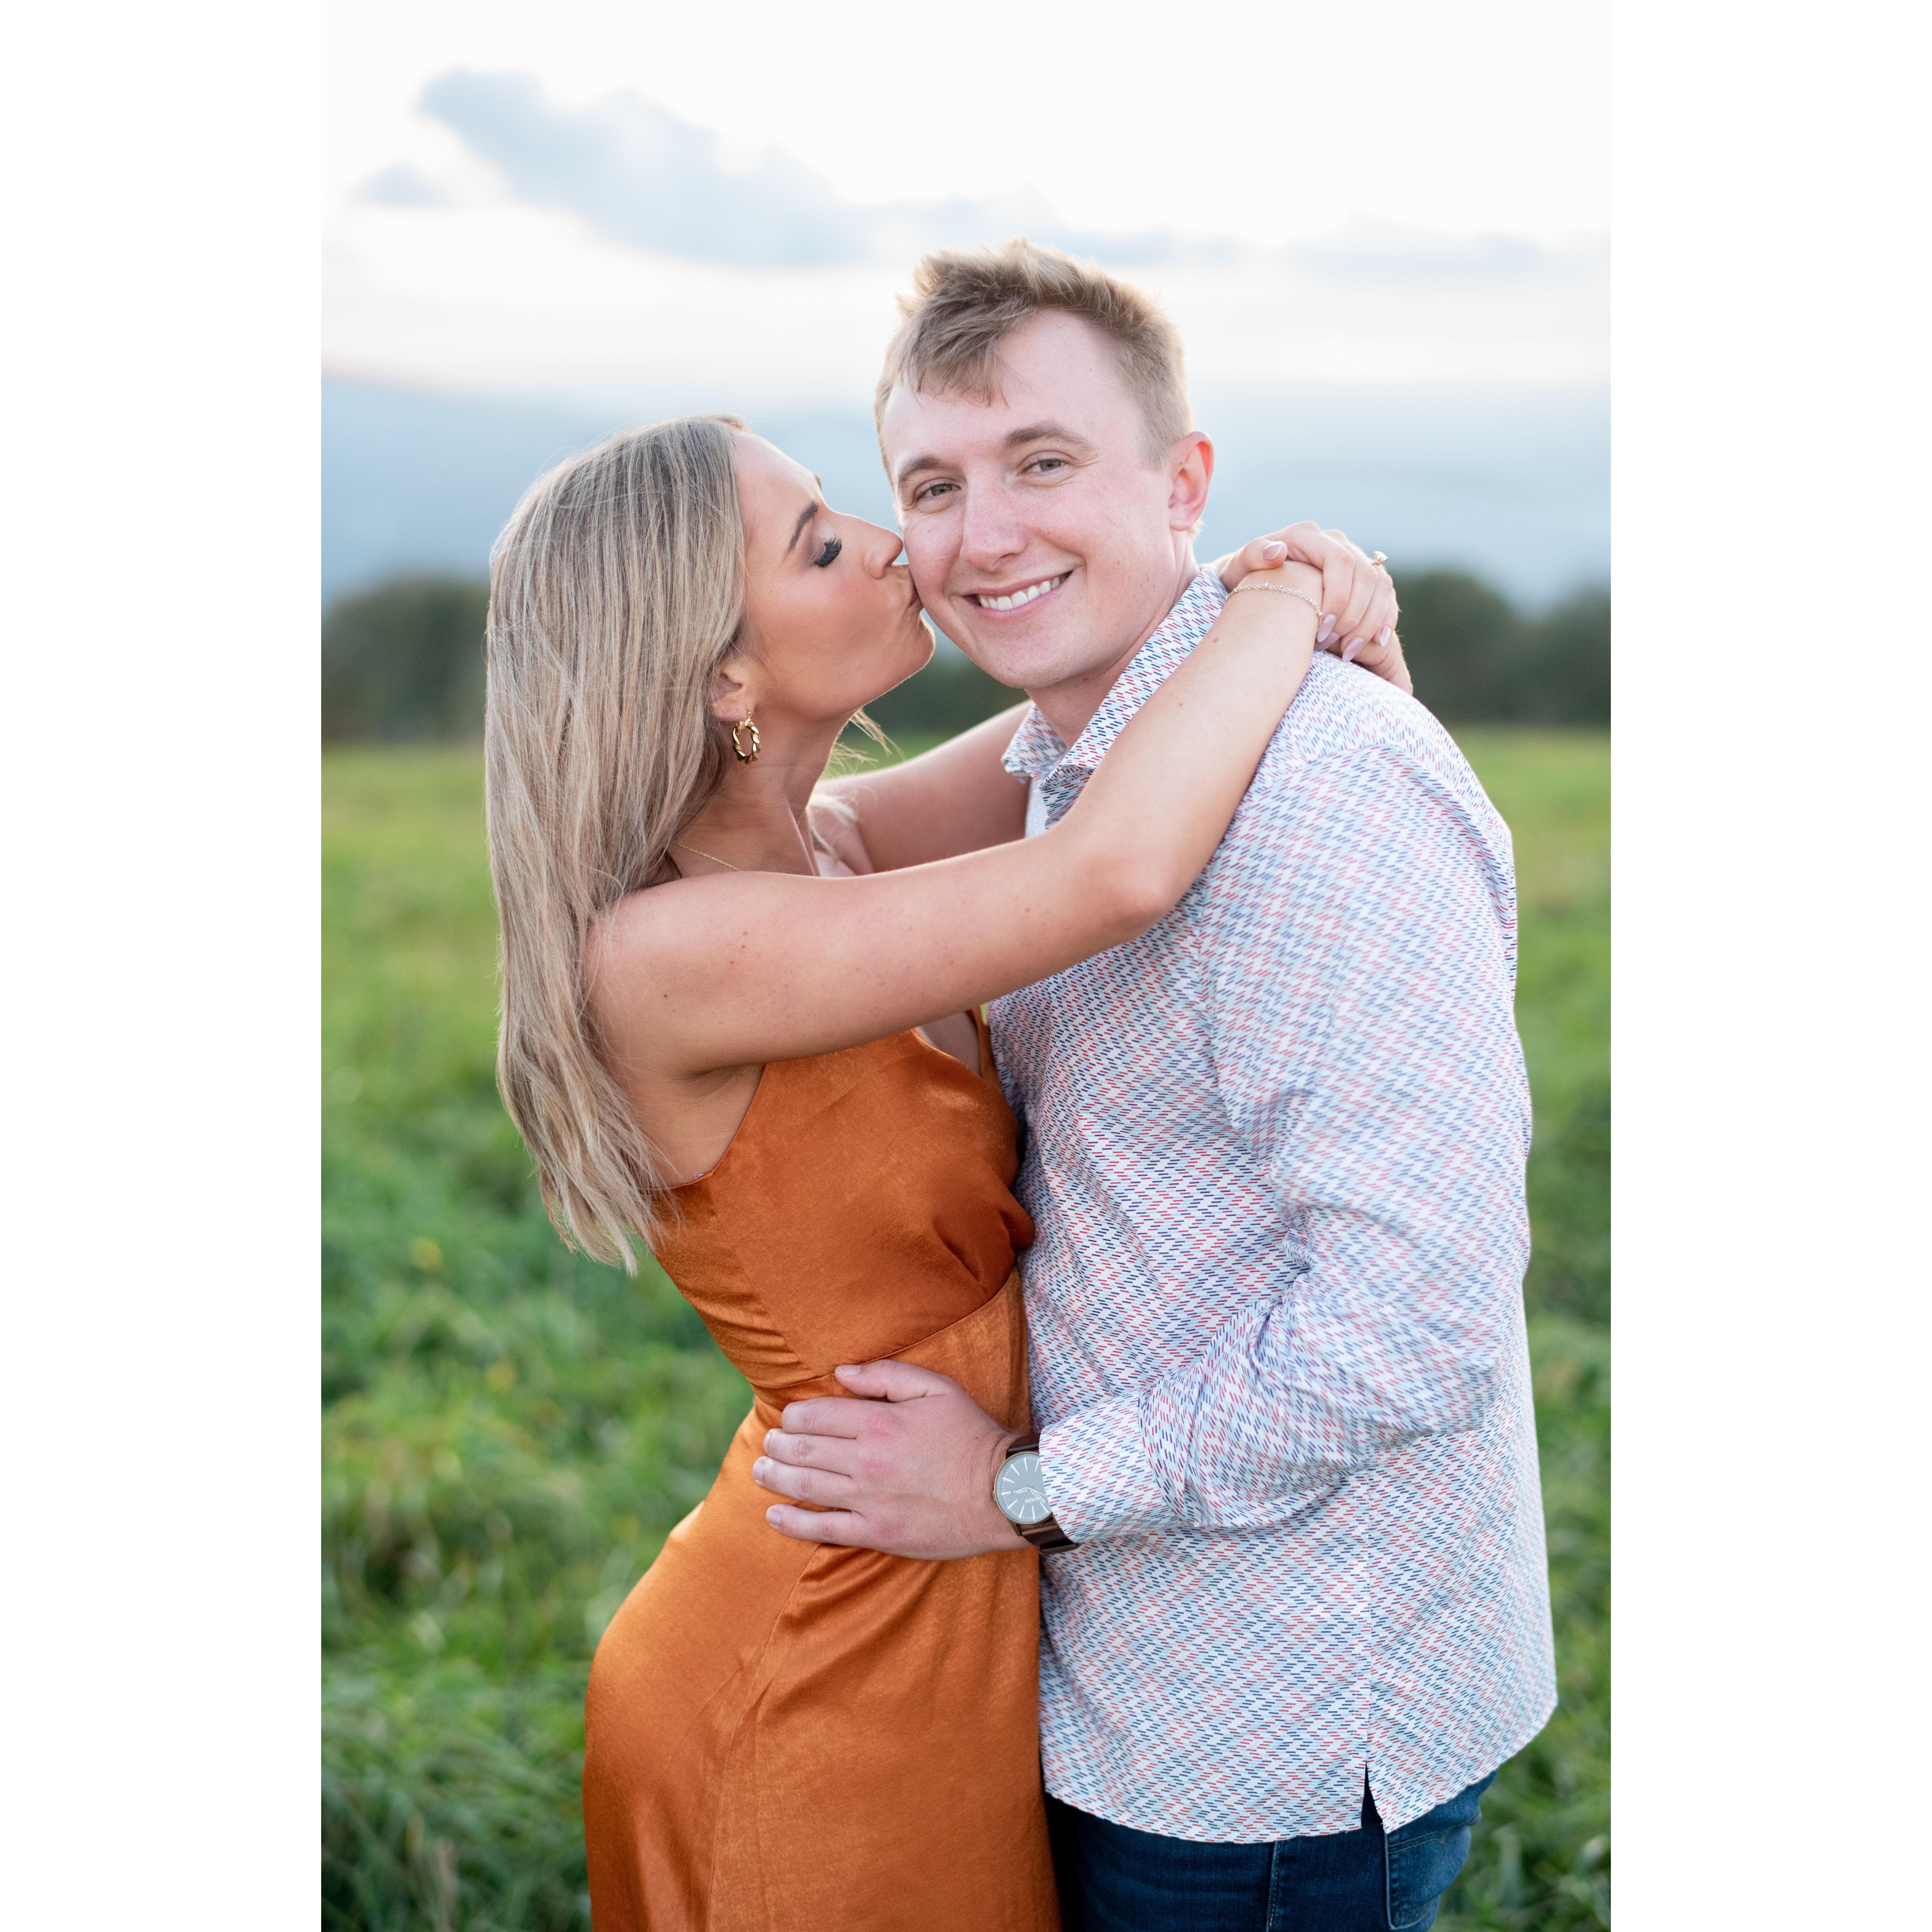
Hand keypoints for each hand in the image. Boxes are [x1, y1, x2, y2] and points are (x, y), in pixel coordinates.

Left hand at [754, 1360, 1025, 1558]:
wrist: (1003, 1492)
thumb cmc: (972, 1435)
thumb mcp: (936, 1389)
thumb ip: (886, 1375)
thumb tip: (840, 1373)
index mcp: (880, 1421)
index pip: (816, 1414)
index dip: (794, 1415)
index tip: (789, 1417)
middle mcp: (867, 1460)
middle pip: (803, 1449)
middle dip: (778, 1444)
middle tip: (770, 1442)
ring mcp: (869, 1500)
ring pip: (804, 1487)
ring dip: (774, 1477)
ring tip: (760, 1470)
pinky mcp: (877, 1533)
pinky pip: (823, 1529)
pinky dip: (792, 1522)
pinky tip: (773, 1515)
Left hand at [1214, 525, 1410, 696]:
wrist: (1253, 587)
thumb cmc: (1242, 580)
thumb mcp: (1237, 568)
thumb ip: (1252, 556)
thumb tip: (1277, 552)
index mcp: (1307, 536)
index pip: (1340, 561)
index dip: (1338, 596)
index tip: (1322, 628)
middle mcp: (1335, 542)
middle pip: (1365, 575)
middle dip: (1354, 615)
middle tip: (1332, 647)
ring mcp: (1353, 559)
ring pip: (1381, 586)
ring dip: (1370, 621)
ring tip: (1347, 652)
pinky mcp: (1363, 581)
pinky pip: (1386, 597)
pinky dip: (1384, 619)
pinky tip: (1375, 643)